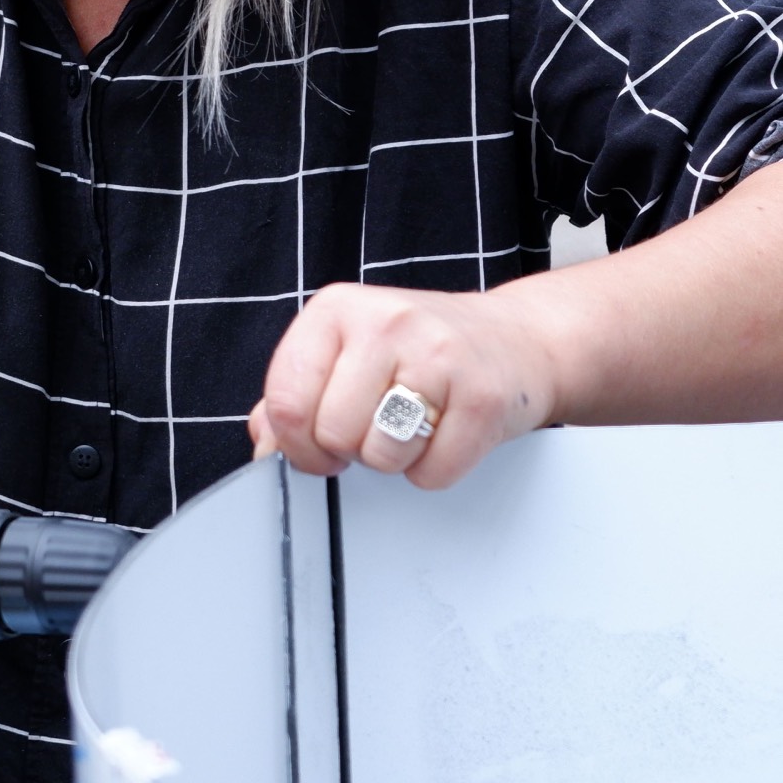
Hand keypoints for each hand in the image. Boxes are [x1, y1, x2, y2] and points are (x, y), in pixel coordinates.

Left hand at [250, 282, 558, 487]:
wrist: (516, 340)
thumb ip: (294, 395)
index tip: (315, 448)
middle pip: (332, 433)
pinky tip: (445, 434)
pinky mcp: (483, 397)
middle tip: (376, 426)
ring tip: (412, 424)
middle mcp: (385, 323)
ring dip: (393, 459)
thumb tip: (266, 447)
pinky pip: (433, 472)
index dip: (295, 444)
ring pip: (380, 456)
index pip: (286, 399)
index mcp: (335, 309)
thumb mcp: (345, 353)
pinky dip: (434, 470)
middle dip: (349, 449)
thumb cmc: (420, 350)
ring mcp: (437, 355)